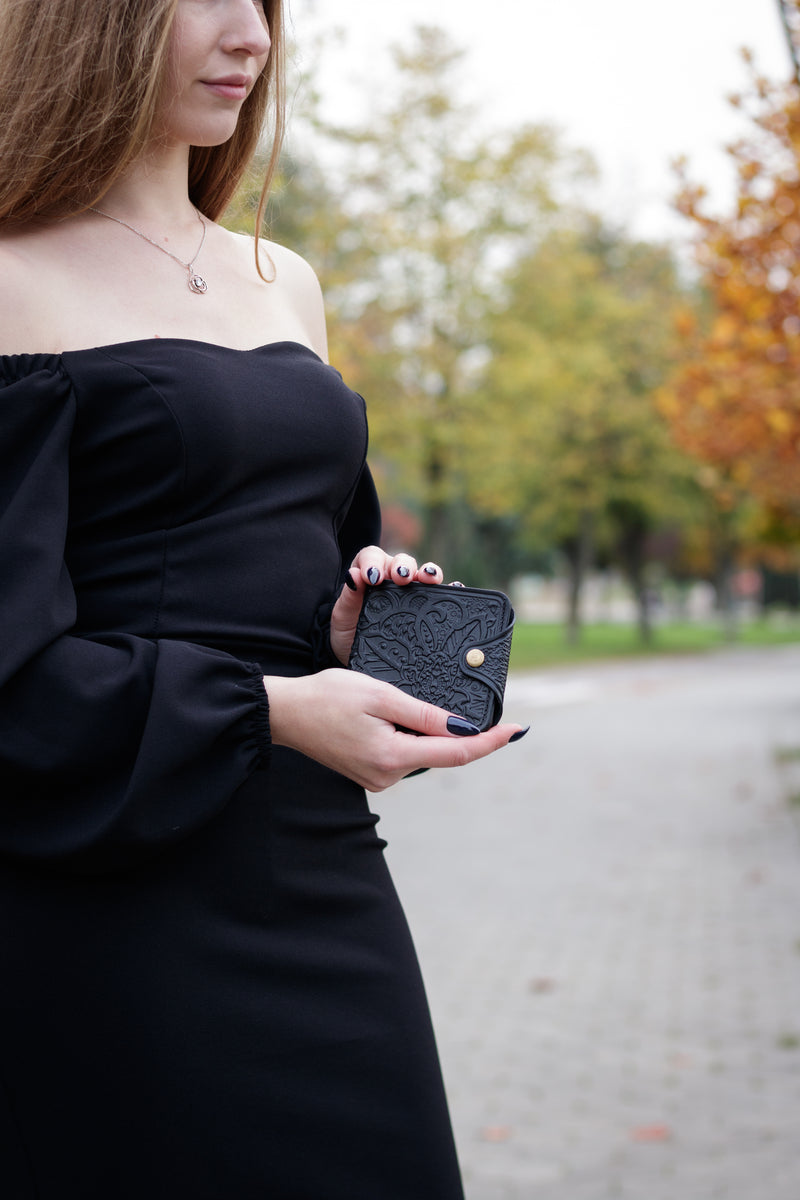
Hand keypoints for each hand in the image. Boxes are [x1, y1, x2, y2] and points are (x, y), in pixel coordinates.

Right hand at [266, 668, 527, 791]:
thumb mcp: (380, 694)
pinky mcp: (370, 775)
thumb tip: (465, 727)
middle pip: (440, 752)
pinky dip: (408, 736)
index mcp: (392, 756)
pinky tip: (384, 716)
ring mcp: (378, 779)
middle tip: (444, 700)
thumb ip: (424, 713)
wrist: (285, 713)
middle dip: (453, 728)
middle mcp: (387, 776)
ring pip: (421, 752)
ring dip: (425, 730)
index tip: (517, 729)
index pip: (456, 752)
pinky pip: (403, 754)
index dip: (490, 742)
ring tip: (389, 702)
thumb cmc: (328, 696)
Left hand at [329, 546, 443, 665]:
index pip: (372, 556)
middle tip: (401, 578)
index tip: (372, 578)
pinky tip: (454, 589)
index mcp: (369, 573)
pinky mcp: (427, 606)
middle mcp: (392, 578)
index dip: (374, 562)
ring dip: (428, 572)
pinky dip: (450, 588)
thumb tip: (354, 575)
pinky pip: (441, 593)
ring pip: (424, 573)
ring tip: (428, 579)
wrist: (360, 657)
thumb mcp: (342, 617)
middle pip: (402, 561)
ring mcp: (412, 591)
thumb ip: (348, 597)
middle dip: (403, 566)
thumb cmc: (349, 633)